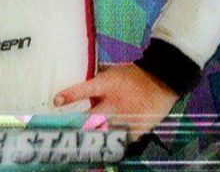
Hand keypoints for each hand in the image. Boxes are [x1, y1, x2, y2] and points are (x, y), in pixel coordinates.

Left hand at [53, 63, 178, 140]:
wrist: (162, 78)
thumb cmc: (134, 73)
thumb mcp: (114, 70)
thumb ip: (98, 77)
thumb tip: (80, 75)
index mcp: (107, 85)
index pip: (84, 90)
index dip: (69, 95)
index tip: (56, 101)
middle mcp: (114, 101)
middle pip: (91, 118)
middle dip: (78, 126)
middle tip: (66, 131)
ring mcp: (126, 116)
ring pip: (106, 133)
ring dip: (95, 139)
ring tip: (83, 145)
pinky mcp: (139, 127)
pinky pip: (123, 141)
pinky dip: (115, 145)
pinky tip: (107, 150)